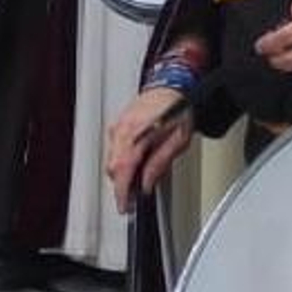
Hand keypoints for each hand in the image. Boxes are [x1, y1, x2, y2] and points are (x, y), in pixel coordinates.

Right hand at [105, 87, 192, 213]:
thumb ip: (160, 164)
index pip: (122, 169)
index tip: (125, 206)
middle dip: (123, 183)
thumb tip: (147, 184)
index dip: (122, 192)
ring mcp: (118, 125)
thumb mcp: (179, 140)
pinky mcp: (118, 123)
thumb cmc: (180, 108)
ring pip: (111, 159)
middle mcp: (123, 129)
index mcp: (137, 133)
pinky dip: (122, 158)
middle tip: (136, 194)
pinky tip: (137, 158)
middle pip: (113, 167)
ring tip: (141, 173)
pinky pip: (114, 148)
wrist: (174, 85)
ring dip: (122, 171)